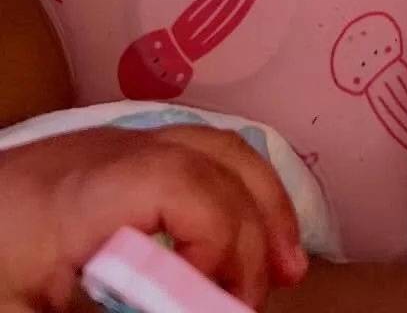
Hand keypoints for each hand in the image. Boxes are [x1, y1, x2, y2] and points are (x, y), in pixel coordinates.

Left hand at [0, 124, 306, 310]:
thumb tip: (185, 311)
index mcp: (87, 189)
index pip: (183, 185)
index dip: (217, 239)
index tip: (212, 303)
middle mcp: (116, 150)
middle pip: (218, 162)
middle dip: (255, 233)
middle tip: (256, 305)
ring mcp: (121, 142)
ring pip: (220, 146)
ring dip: (262, 204)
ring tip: (287, 266)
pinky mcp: (119, 153)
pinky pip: (201, 152)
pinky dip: (238, 189)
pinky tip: (244, 234)